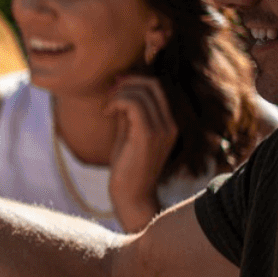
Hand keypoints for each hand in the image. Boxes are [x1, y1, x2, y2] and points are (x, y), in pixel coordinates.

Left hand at [104, 74, 177, 230]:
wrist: (131, 195)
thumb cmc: (127, 166)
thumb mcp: (128, 133)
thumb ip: (128, 112)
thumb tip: (120, 86)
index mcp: (169, 123)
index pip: (157, 87)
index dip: (134, 81)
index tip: (114, 89)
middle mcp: (170, 124)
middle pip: (152, 85)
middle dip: (127, 83)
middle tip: (109, 95)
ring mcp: (162, 130)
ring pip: (142, 92)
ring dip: (119, 93)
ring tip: (107, 108)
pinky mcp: (148, 135)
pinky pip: (133, 104)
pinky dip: (117, 102)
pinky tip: (107, 113)